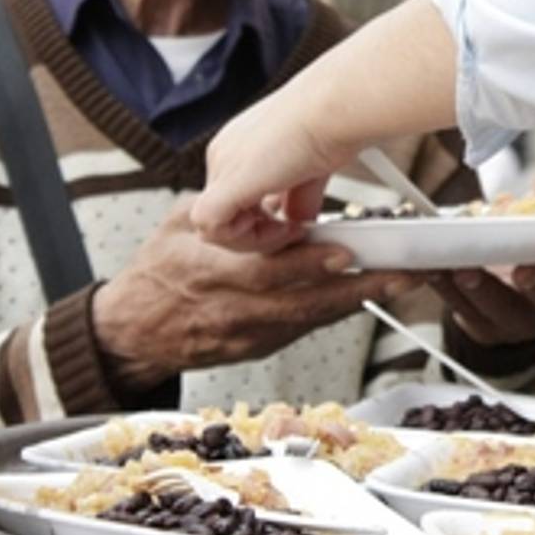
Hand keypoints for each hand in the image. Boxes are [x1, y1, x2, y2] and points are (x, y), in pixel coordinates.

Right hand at [92, 194, 422, 391]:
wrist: (131, 332)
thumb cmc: (155, 274)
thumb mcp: (175, 226)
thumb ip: (220, 208)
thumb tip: (258, 186)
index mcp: (208, 271)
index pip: (265, 269)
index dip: (308, 263)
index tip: (346, 250)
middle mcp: (232, 308)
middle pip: (303, 300)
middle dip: (357, 287)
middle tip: (402, 271)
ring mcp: (248, 333)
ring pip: (312, 318)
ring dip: (359, 300)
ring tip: (402, 280)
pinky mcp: (258, 347)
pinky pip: (304, 327)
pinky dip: (336, 310)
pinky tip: (366, 293)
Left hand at [194, 0, 457, 247]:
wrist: (335, 108)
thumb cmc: (331, 124)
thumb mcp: (310, 169)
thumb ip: (297, 197)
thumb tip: (299, 217)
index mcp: (241, 145)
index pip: (235, 198)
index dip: (263, 219)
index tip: (295, 221)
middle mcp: (226, 153)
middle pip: (225, 213)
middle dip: (259, 232)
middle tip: (293, 230)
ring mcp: (223, 167)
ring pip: (215, 226)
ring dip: (255, 239)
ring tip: (289, 230)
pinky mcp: (227, 184)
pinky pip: (212, 230)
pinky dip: (245, 240)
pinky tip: (278, 229)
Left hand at [429, 166, 534, 345]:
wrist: (500, 302)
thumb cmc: (527, 252)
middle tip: (523, 269)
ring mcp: (512, 317)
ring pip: (498, 307)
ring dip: (479, 285)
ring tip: (462, 266)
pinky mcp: (477, 323)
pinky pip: (458, 306)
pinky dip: (442, 285)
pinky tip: (428, 268)